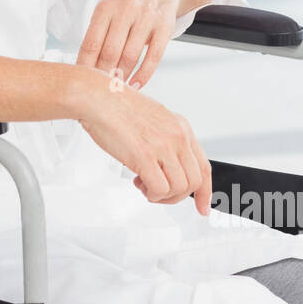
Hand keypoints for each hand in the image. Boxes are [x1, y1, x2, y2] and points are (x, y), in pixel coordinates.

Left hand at [76, 0, 181, 89]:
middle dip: (103, 75)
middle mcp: (126, 11)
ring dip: (122, 76)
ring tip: (116, 88)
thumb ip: (98, 36)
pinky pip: (153, 56)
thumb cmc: (128, 4)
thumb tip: (85, 69)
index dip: (85, 66)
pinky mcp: (164, 27)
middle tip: (99, 90)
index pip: (91, 42)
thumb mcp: (108, 12)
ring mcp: (146, 18)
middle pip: (110, 52)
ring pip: (130, 55)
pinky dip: (143, 74)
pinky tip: (136, 85)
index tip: (82, 81)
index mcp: (106, 8)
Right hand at [76, 74, 212, 214]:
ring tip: (145, 185)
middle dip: (176, 196)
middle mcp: (177, 136)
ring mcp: (163, 146)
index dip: (204, 191)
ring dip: (161, 195)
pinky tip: (139, 183)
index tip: (202, 206)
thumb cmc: (117, 106)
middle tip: (159, 193)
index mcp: (181, 127)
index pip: (204, 167)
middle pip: (193, 182)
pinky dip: (151, 194)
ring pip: (178, 189)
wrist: (98, 97)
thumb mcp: (153, 118)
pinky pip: (159, 189)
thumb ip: (166, 139)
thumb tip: (168, 164)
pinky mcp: (145, 156)